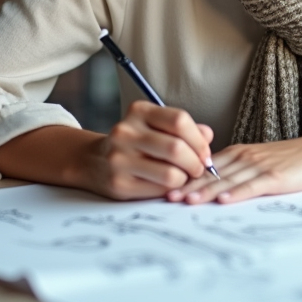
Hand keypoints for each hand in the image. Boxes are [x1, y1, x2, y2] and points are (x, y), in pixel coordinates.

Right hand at [87, 101, 214, 200]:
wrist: (94, 161)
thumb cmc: (136, 143)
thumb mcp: (156, 126)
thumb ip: (185, 129)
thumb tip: (208, 136)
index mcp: (139, 111)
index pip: (179, 120)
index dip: (199, 140)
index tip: (205, 154)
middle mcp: (125, 132)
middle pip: (177, 148)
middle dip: (196, 163)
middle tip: (199, 169)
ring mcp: (119, 158)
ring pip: (171, 174)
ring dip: (185, 179)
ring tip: (184, 177)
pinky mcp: (118, 184)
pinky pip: (159, 190)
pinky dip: (171, 190)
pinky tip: (168, 185)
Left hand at [167, 132, 301, 204]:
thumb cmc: (288, 160)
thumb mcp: (257, 160)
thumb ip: (235, 169)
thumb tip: (211, 185)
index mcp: (238, 153)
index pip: (206, 167)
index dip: (185, 178)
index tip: (165, 187)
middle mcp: (244, 157)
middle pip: (211, 174)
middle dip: (188, 186)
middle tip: (166, 197)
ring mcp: (259, 166)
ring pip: (227, 180)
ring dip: (205, 190)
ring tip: (187, 200)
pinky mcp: (274, 176)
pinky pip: (252, 186)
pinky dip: (236, 193)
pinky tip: (224, 200)